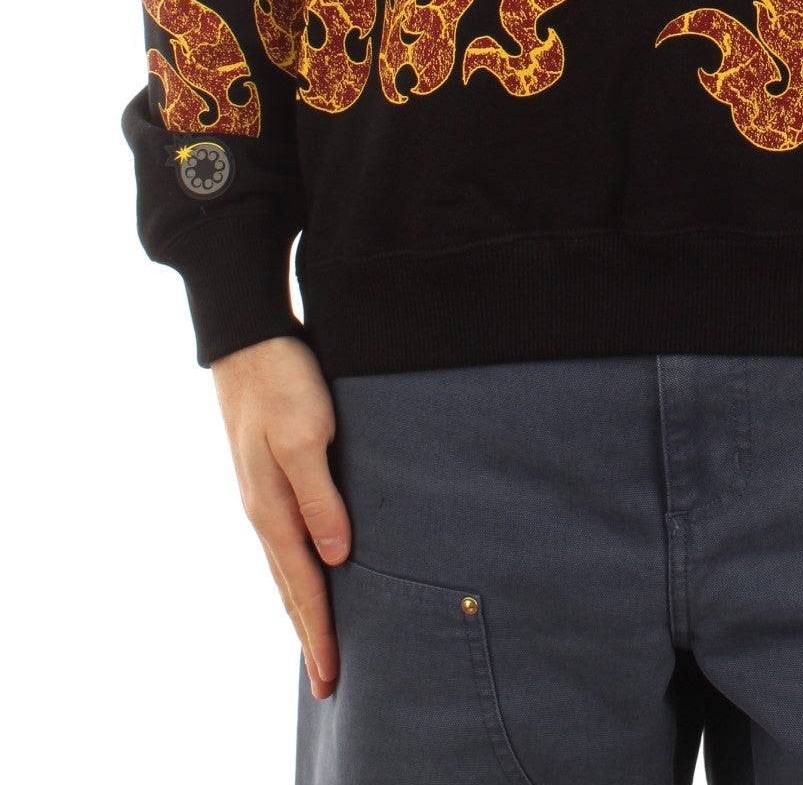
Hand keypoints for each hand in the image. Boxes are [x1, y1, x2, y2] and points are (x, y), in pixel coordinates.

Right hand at [210, 334, 351, 700]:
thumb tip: (336, 558)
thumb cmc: (283, 381)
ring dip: (304, 607)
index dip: (321, 633)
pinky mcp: (271, 474)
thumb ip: (320, 496)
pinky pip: (286, 539)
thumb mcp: (308, 434)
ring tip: (319, 642)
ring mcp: (264, 494)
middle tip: (328, 684)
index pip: (303, 586)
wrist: (248, 337)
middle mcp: (265, 510)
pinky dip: (298, 571)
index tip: (335, 678)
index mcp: (273, 508)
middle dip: (310, 635)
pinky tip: (310, 573)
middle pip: (291, 587)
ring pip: (287, 566)